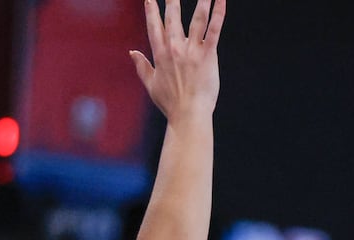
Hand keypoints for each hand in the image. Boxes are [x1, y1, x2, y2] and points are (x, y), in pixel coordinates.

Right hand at [130, 0, 224, 120]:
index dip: (151, 10)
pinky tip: (222, 1)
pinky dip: (219, 14)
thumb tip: (132, 52)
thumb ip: (141, 66)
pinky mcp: (207, 56)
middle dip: (172, 0)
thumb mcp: (151, 84)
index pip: (154, 26)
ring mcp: (192, 51)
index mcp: (160, 54)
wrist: (188, 115)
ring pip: (197, 19)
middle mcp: (175, 49)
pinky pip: (214, 31)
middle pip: (173, 17)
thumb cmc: (170, 103)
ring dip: (201, 1)